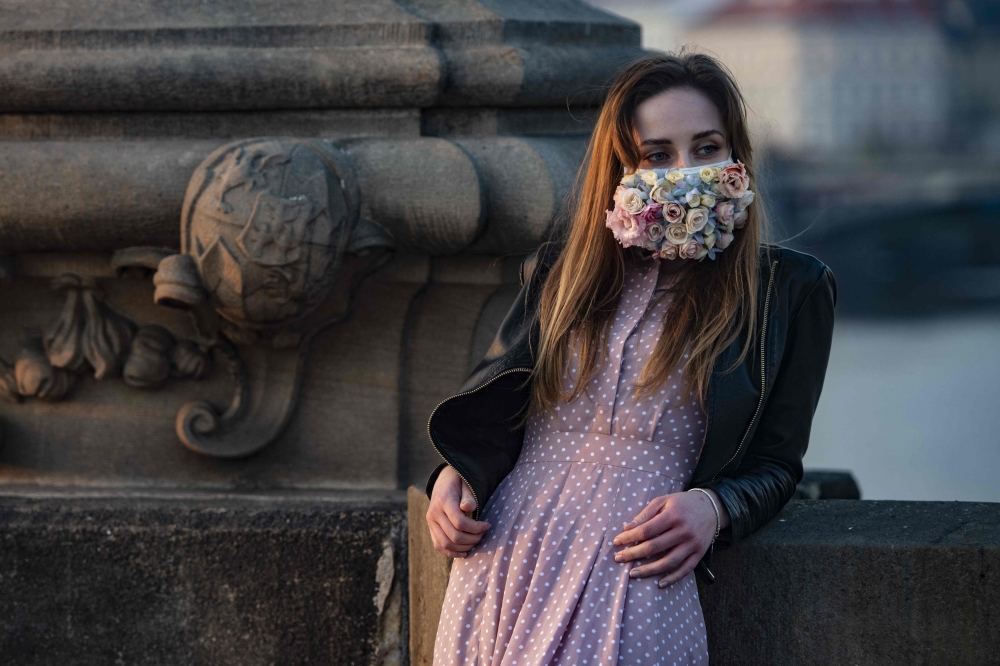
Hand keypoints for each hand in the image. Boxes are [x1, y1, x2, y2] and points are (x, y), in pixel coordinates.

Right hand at [425, 465, 490, 557]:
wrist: (444, 481)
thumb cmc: (460, 483)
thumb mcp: (466, 484)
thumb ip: (468, 496)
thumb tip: (468, 508)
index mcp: (443, 501)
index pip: (459, 522)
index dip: (476, 528)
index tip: (487, 525)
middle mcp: (433, 513)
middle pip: (454, 536)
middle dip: (472, 539)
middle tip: (483, 534)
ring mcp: (430, 523)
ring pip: (446, 544)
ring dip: (464, 547)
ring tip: (476, 541)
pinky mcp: (431, 529)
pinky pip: (439, 546)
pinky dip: (452, 553)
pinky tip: (465, 552)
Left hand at [611, 489, 728, 586]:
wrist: (711, 507)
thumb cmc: (682, 503)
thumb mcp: (663, 500)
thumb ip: (646, 513)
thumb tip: (628, 527)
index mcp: (673, 516)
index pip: (646, 530)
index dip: (629, 538)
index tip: (616, 542)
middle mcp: (683, 531)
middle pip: (654, 547)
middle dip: (633, 554)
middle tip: (618, 558)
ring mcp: (692, 545)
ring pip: (668, 562)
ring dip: (648, 570)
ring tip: (632, 573)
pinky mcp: (699, 554)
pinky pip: (685, 570)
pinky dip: (673, 579)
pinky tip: (659, 583)